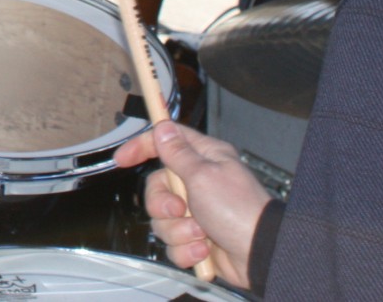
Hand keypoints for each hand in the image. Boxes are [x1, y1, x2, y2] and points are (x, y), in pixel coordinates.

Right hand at [111, 121, 269, 288]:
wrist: (260, 255)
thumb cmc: (240, 210)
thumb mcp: (203, 175)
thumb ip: (178, 153)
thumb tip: (163, 128)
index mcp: (204, 159)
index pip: (166, 142)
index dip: (141, 147)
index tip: (122, 159)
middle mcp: (199, 183)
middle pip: (157, 187)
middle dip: (162, 204)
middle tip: (181, 209)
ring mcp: (198, 212)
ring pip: (162, 219)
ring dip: (178, 230)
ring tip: (201, 233)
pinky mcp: (197, 238)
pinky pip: (173, 243)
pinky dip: (186, 249)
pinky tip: (204, 249)